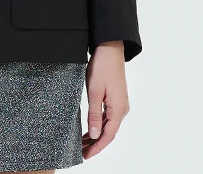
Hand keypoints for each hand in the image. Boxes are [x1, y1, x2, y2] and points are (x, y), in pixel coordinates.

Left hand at [81, 40, 129, 158]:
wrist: (110, 48)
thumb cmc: (102, 67)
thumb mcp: (95, 91)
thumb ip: (94, 114)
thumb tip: (95, 135)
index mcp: (118, 109)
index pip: (108, 135)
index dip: (97, 147)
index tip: (85, 156)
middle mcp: (122, 108)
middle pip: (109, 132)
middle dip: (95, 143)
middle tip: (81, 151)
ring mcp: (119, 103)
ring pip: (108, 125)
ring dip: (96, 134)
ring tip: (83, 142)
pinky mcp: (115, 97)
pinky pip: (108, 116)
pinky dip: (99, 124)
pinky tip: (90, 127)